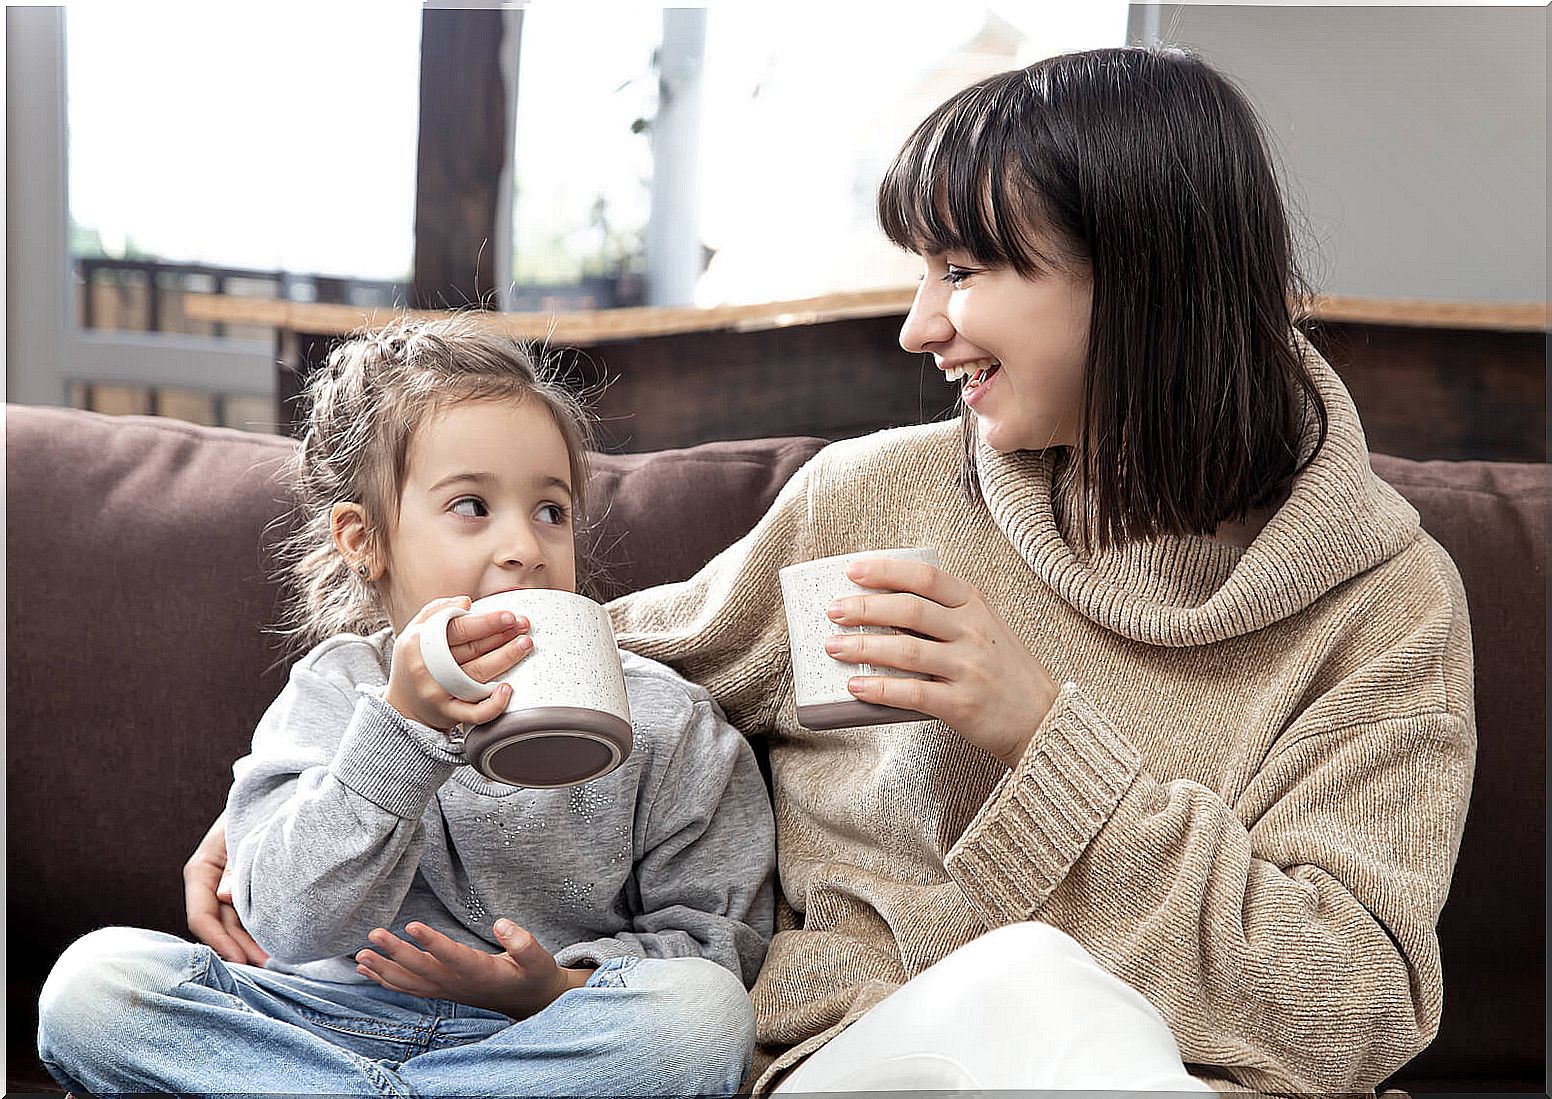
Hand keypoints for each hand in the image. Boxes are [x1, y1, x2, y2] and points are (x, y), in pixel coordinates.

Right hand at [183, 812, 269, 965]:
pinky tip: (275, 944)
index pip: (201, 914)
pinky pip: (250, 914)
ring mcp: (230, 888)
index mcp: (202, 868)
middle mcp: (211, 883)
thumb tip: (225, 897)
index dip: (218, 940)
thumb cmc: (259, 809)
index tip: (240, 959)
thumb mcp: (245, 833)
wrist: (281, 793)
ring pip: (235, 924)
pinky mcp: (249, 888)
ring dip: (251, 944)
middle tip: (265, 966)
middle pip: (219, 926)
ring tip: (274, 960)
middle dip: (239, 949)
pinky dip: (259, 930)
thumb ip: (236, 865)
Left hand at [355, 919, 592, 1019]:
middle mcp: (458, 984)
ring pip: (409, 983)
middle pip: (423, 970)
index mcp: (481, 972)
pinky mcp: (439, 990)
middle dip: (396, 953)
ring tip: (361, 954)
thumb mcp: (538, 959)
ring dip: (383, 969)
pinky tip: (366, 969)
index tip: (412, 925)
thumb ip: (523, 943)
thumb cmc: (532, 975)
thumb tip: (502, 923)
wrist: (527, 1000)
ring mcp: (446, 990)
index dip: (432, 943)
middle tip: (374, 934)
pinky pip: (407, 988)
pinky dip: (385, 980)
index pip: (452, 957)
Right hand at [385, 598, 531, 731]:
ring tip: (525, 644)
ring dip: (505, 659)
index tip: (508, 615)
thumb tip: (466, 602)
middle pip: (472, 650)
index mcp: (420, 643)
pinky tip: (508, 689)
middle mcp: (429, 668)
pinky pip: (474, 713)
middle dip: (502, 635)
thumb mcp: (415, 631)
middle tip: (524, 625)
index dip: (486, 622)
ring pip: (477, 675)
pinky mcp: (449, 714)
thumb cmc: (415, 662)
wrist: (404, 706)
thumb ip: (437, 611)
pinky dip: (492, 704)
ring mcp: (439, 693)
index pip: (458, 629)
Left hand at [823, 556, 1059, 768]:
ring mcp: (968, 668)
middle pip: (909, 611)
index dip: (886, 571)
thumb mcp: (983, 627)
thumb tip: (880, 607)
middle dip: (864, 609)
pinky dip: (880, 689)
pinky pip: (913, 693)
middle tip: (833, 611)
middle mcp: (973, 632)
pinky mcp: (962, 705)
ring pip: (906, 651)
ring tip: (833, 646)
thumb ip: (944, 614)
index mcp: (975, 605)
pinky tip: (856, 686)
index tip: (853, 570)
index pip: (926, 578)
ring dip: (863, 647)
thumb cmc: (1002, 669)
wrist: (1042, 717)